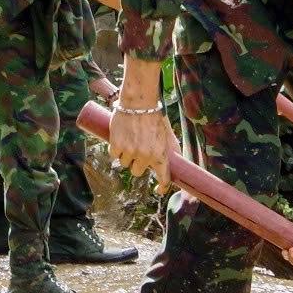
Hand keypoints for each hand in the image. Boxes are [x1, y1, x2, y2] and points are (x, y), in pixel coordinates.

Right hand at [105, 55, 173, 187]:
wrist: (139, 102)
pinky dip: (116, 149)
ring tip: (129, 140)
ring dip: (126, 155)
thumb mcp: (168, 134)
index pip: (163, 178)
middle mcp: (145, 156)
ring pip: (124, 163)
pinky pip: (114, 155)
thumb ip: (172, 149)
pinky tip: (120, 139)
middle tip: (138, 151)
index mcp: (160, 155)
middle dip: (137, 164)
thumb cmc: (155, 117)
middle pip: (137, 172)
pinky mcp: (117, 145)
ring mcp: (130, 152)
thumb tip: (178, 162)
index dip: (162, 186)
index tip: (159, 190)